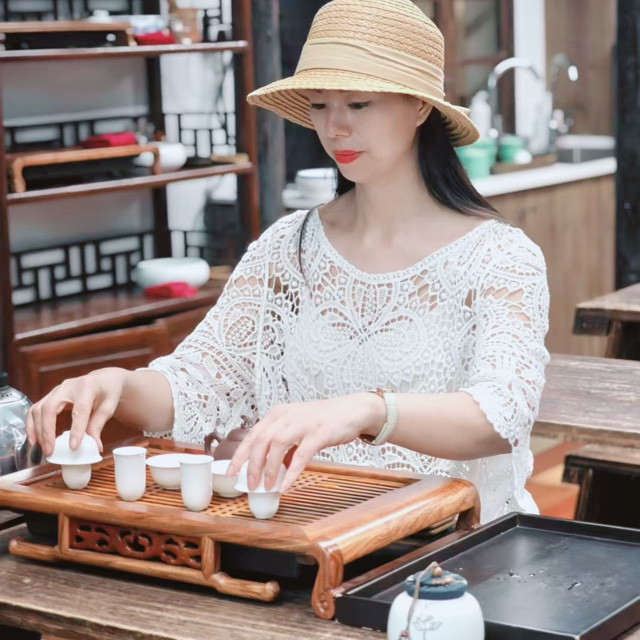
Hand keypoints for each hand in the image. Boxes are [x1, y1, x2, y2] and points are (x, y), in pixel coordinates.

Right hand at [26, 367, 128, 456]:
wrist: (104, 380)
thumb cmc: (108, 392)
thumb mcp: (108, 407)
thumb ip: (98, 426)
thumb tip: (95, 447)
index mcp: (87, 387)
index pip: (79, 410)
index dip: (75, 429)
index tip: (73, 446)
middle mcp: (68, 386)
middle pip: (50, 408)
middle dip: (47, 432)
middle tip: (50, 451)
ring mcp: (56, 390)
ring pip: (38, 409)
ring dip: (37, 431)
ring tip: (42, 449)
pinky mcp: (50, 396)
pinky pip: (35, 410)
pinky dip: (31, 425)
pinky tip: (34, 440)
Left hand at [227, 393, 383, 492]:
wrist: (352, 410)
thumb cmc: (324, 420)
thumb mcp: (298, 428)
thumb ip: (285, 446)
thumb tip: (275, 469)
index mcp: (278, 415)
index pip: (252, 435)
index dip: (239, 455)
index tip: (230, 472)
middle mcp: (286, 416)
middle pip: (261, 441)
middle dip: (252, 465)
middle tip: (250, 484)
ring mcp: (302, 423)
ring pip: (277, 446)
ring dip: (270, 469)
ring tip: (268, 486)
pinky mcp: (318, 433)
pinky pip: (301, 455)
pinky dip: (292, 472)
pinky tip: (286, 485)